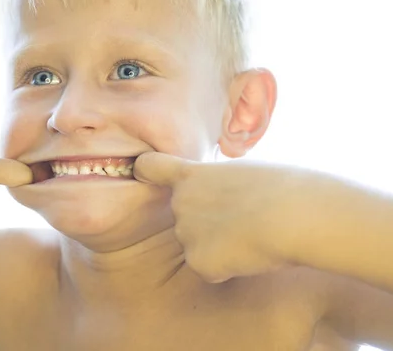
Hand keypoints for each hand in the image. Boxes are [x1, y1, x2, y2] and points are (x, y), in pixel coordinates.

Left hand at [134, 152, 300, 282]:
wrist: (294, 215)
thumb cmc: (284, 188)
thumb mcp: (244, 173)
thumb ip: (219, 184)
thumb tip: (223, 199)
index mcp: (192, 174)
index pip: (150, 167)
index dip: (146, 171)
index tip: (143, 172)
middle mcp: (180, 202)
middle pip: (185, 218)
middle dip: (206, 223)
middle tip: (244, 219)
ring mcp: (186, 233)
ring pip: (197, 246)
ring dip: (220, 246)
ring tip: (253, 234)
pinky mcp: (197, 262)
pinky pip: (210, 270)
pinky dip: (228, 268)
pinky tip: (250, 255)